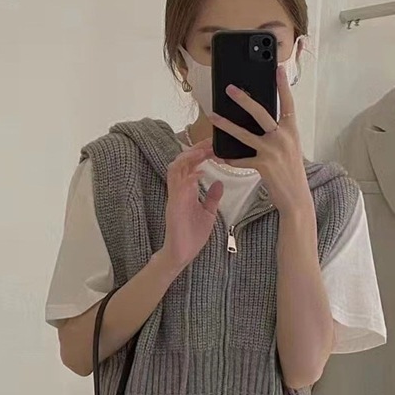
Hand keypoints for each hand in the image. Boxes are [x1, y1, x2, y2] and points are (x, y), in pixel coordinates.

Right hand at [160, 139, 223, 270]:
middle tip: (211, 141)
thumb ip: (212, 197)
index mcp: (186, 189)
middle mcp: (179, 188)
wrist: (182, 253)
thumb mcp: (208, 212)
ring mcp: (176, 195)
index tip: (215, 144)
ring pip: (176, 167)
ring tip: (205, 150)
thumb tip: (219, 183)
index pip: (191, 163)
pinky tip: (202, 171)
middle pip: (183, 160)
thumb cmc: (192, 235)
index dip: (201, 152)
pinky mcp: (175, 204)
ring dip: (190, 157)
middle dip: (196, 149)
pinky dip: (189, 175)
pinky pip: (178, 184)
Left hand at [208, 65, 312, 215]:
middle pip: (261, 113)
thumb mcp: (290, 148)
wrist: (296, 197)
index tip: (279, 68)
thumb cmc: (292, 172)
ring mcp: (272, 151)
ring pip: (244, 134)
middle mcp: (283, 138)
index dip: (283, 85)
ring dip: (226, 124)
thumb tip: (263, 122)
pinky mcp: (263, 165)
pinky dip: (230, 158)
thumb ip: (279, 133)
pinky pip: (241, 159)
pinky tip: (221, 155)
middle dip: (244, 99)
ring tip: (213, 116)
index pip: (288, 103)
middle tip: (230, 88)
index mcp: (291, 131)